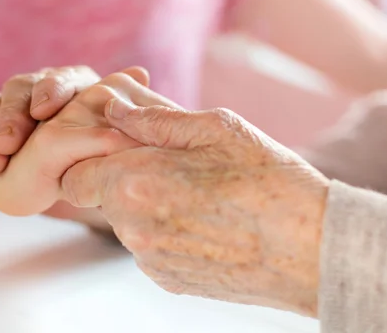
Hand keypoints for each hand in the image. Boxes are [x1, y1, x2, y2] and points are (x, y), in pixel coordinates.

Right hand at [0, 70, 181, 219]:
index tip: (46, 112)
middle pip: (21, 85)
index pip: (62, 78)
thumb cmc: (62, 170)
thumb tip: (142, 75)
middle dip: (13, 116)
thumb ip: (110, 119)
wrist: (11, 185)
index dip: (53, 91)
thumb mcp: (89, 152)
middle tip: (9, 146)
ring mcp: (1, 102)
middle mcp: (35, 90)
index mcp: (68, 92)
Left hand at [62, 99, 328, 315]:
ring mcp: (150, 259)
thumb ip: (152, 118)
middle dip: (120, 177)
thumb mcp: (216, 128)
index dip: (89, 157)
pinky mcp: (168, 280)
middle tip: (167, 164)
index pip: (72, 174)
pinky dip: (164, 230)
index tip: (117, 148)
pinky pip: (148, 247)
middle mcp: (134, 227)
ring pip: (125, 222)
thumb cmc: (270, 181)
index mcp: (136, 181)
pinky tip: (204, 220)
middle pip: (98, 197)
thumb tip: (113, 105)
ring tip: (197, 193)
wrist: (313, 250)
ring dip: (146, 204)